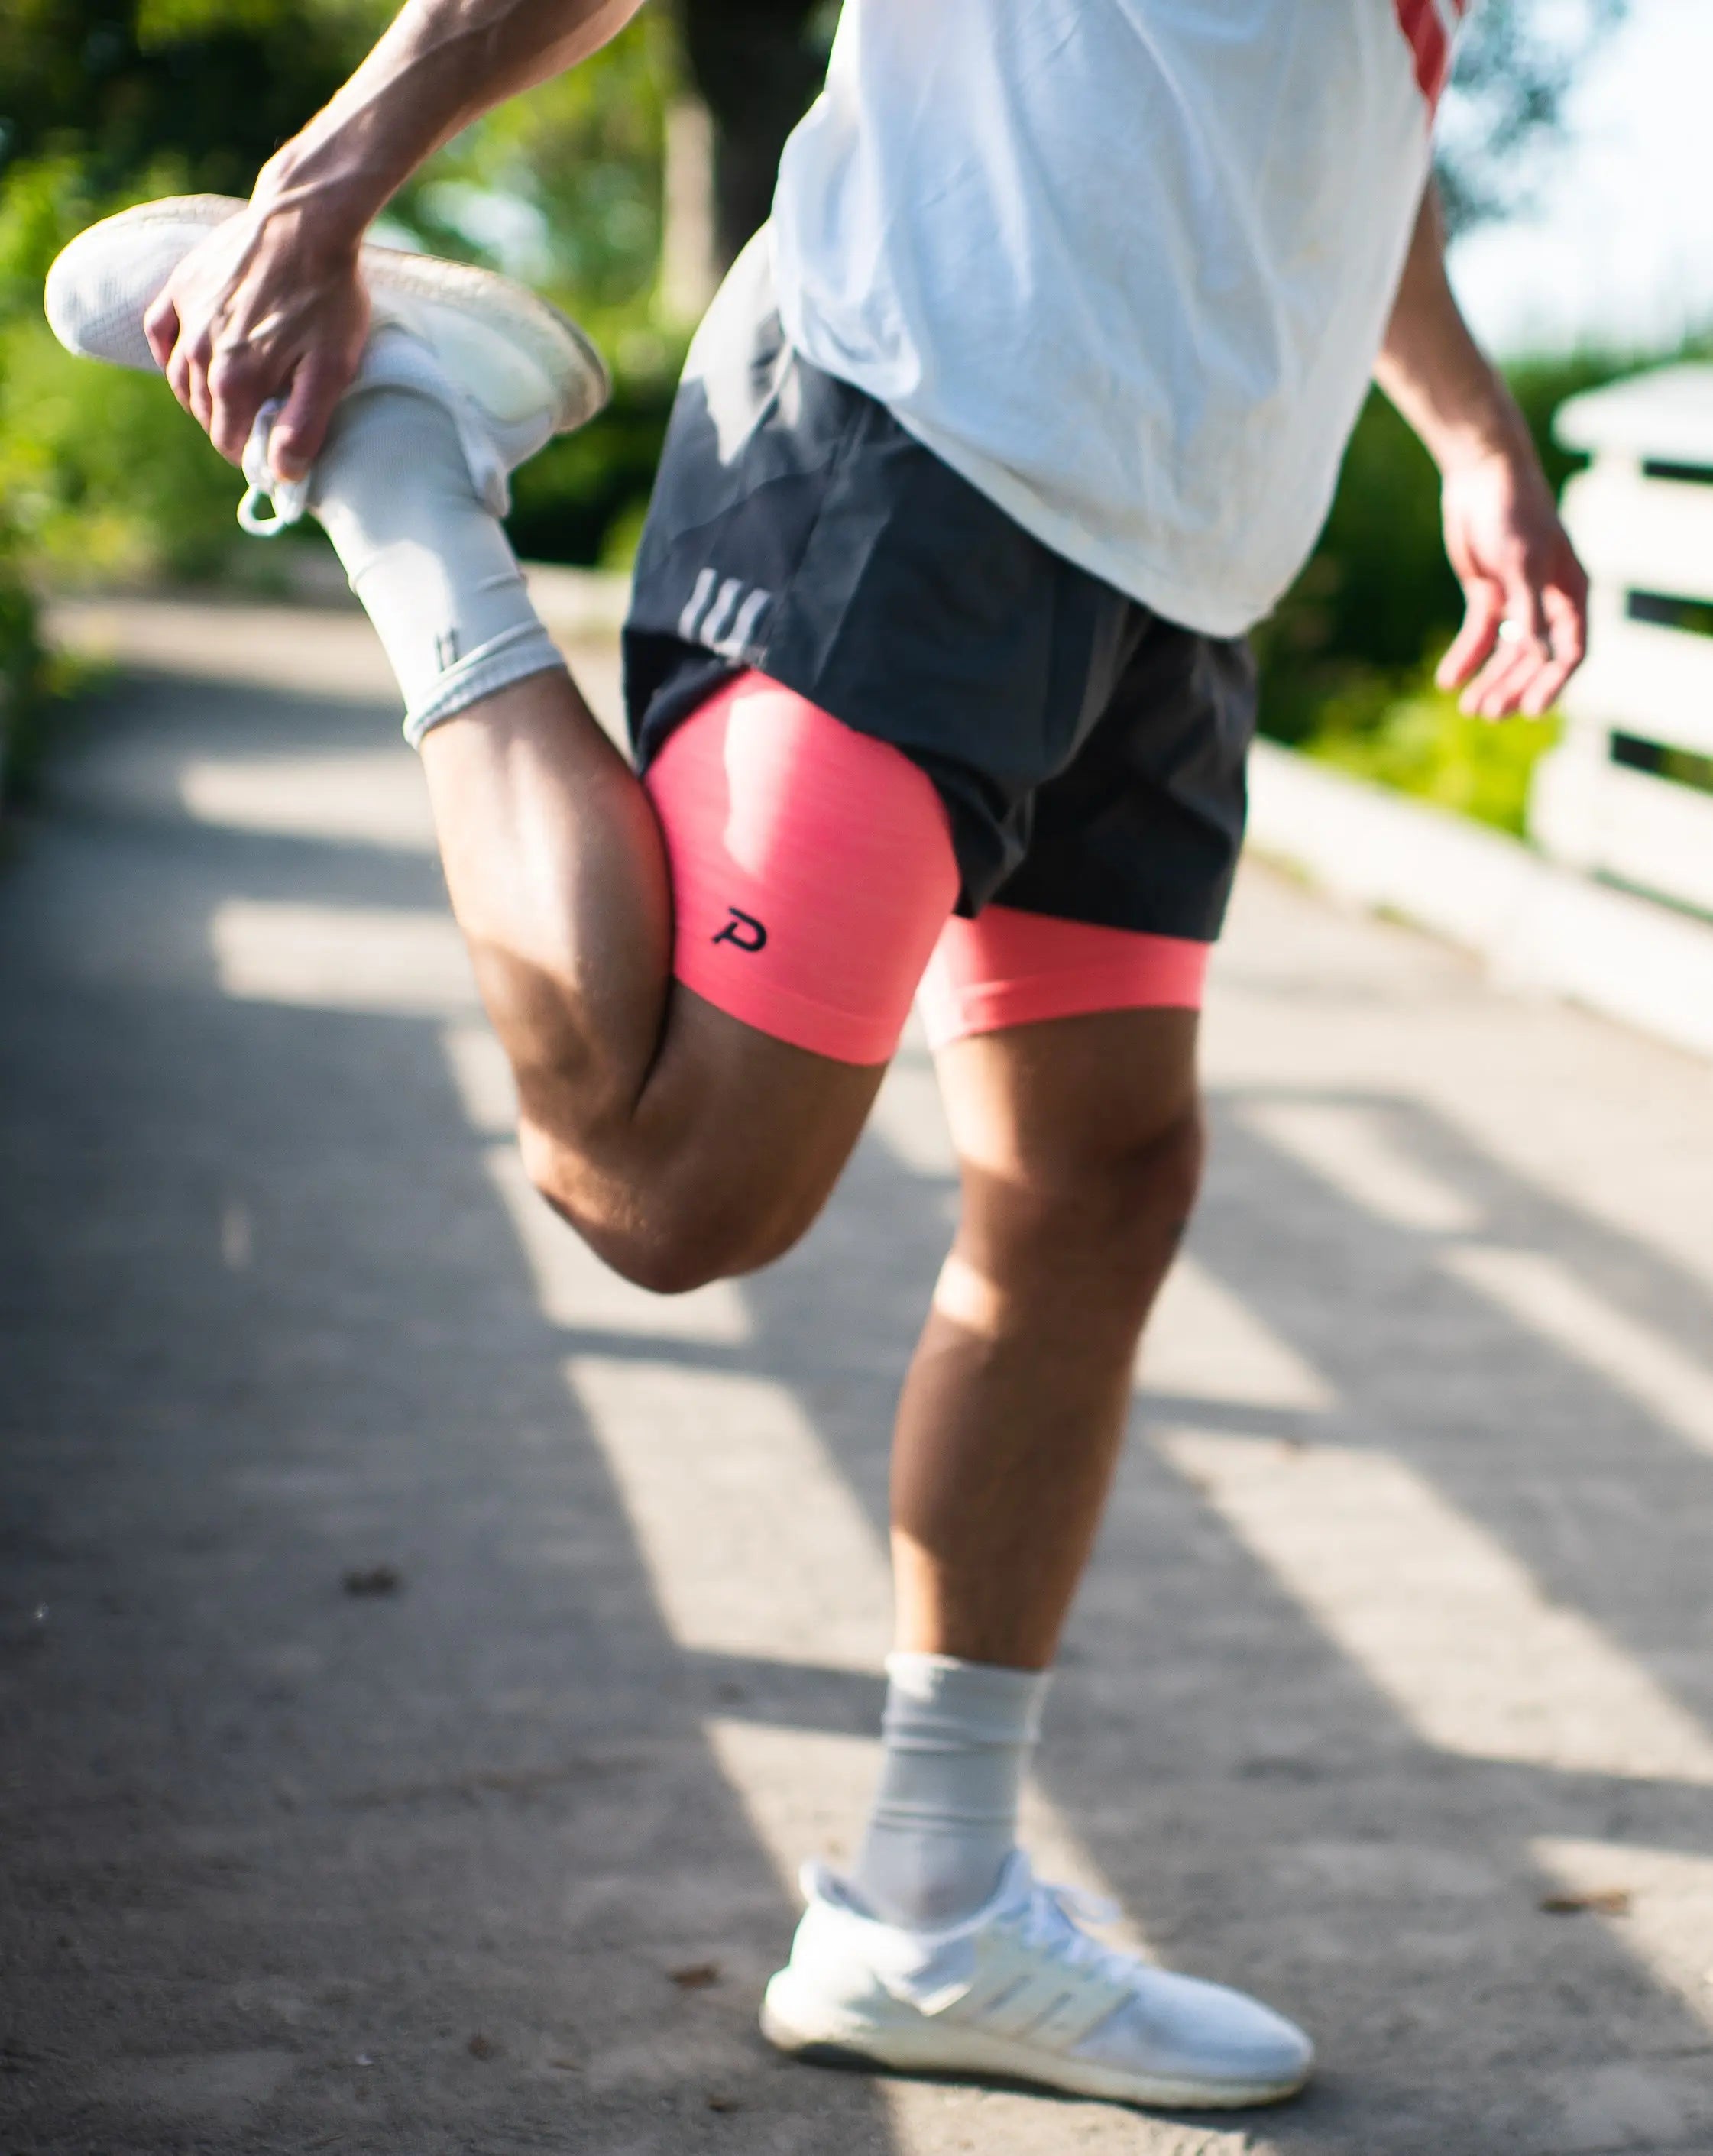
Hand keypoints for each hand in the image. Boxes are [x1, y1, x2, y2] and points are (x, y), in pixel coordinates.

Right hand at [143, 201, 370, 481]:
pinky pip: (161, 334)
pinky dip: (171, 354)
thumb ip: (304, 427)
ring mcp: (186, 317)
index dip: (251, 454)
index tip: (272, 451)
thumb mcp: (332, 370)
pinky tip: (189, 360)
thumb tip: (281, 475)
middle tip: (261, 424)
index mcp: (235, 381)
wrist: (305, 220)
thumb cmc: (327, 296)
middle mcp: (199, 353)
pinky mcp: (182, 286)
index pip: (229, 441)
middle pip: (206, 414)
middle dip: (232, 427)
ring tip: (235, 399)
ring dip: (204, 397)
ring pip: (182, 380)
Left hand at [1436, 442, 1587, 718]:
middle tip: (1488, 713)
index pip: (1570, 650)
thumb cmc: (1514, 515)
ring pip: (1506, 652)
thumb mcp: (1522, 566)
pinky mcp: (1487, 593)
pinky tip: (1448, 680)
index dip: (1552, 682)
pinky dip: (1466, 658)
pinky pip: (1478, 635)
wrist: (1482, 477)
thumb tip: (1541, 657)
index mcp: (1571, 593)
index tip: (1531, 711)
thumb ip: (1532, 612)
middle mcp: (1548, 601)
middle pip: (1535, 659)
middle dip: (1513, 687)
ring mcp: (1517, 598)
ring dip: (1491, 680)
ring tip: (1470, 709)